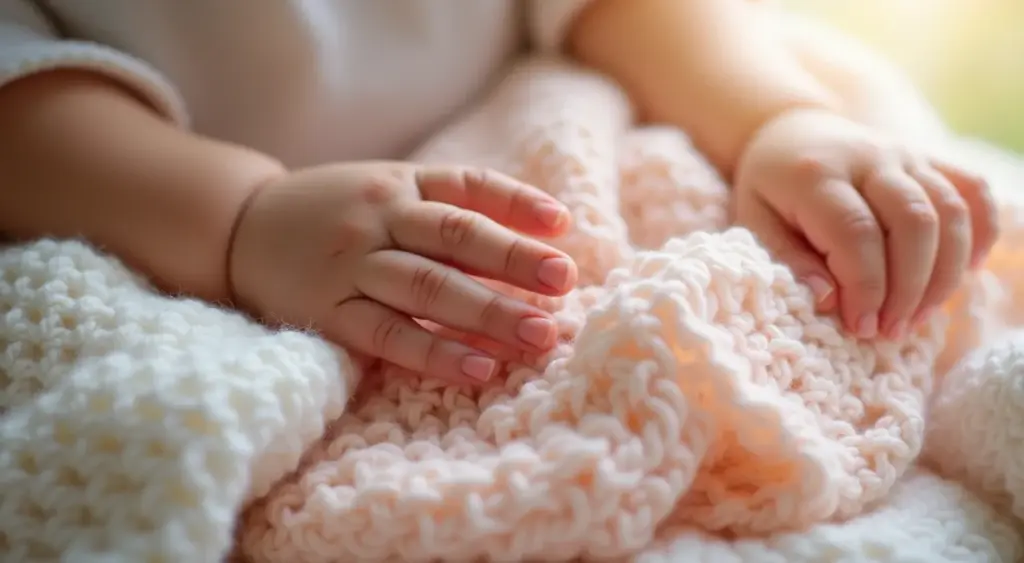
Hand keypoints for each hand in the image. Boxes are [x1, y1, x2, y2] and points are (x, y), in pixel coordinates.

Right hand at [228, 162, 576, 382]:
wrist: (238, 227)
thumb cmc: (332, 213)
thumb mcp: (384, 190)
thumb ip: (443, 207)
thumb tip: (530, 238)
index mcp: (399, 183)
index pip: (467, 186)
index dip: (517, 202)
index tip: (562, 224)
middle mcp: (379, 218)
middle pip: (456, 236)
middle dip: (514, 260)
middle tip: (563, 282)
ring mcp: (351, 266)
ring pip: (428, 288)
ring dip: (488, 312)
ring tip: (539, 335)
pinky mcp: (328, 313)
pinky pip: (389, 335)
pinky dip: (436, 353)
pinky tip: (479, 369)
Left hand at [733, 109, 997, 338]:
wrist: (789, 131)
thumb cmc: (769, 187)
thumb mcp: (755, 222)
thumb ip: (789, 260)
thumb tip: (830, 300)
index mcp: (817, 175)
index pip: (857, 233)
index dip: (866, 288)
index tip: (861, 327)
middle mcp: (869, 159)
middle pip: (914, 222)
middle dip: (909, 288)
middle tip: (890, 331)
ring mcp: (905, 155)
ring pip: (950, 211)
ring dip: (944, 274)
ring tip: (917, 317)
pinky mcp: (929, 159)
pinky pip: (973, 191)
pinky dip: (980, 234)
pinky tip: (963, 275)